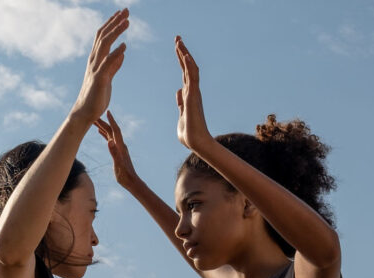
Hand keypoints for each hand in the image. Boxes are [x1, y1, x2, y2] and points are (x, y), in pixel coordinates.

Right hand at [70, 9, 128, 126]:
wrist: (85, 113)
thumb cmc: (96, 97)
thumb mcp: (108, 78)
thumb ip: (114, 66)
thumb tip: (123, 53)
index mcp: (95, 60)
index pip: (102, 37)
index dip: (111, 24)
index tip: (121, 14)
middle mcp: (93, 61)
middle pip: (104, 36)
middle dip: (115, 22)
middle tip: (126, 10)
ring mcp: (95, 69)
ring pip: (105, 45)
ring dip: (116, 32)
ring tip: (127, 22)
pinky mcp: (100, 79)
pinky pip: (108, 64)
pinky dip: (116, 54)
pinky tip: (125, 46)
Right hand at [94, 110, 140, 188]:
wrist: (131, 181)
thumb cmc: (124, 175)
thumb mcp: (118, 164)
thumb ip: (114, 152)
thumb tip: (109, 142)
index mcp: (120, 146)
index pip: (115, 130)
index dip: (111, 121)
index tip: (107, 111)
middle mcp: (120, 145)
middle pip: (111, 130)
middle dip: (104, 122)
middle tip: (94, 115)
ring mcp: (119, 148)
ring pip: (110, 134)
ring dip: (103, 127)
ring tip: (94, 121)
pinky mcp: (117, 152)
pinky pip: (110, 140)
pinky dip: (104, 134)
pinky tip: (100, 132)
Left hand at [174, 36, 212, 151]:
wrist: (196, 143)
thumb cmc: (189, 134)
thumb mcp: (181, 115)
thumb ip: (180, 103)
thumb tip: (178, 92)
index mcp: (189, 95)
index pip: (184, 74)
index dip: (181, 60)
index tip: (177, 48)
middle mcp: (193, 91)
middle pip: (187, 67)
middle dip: (182, 52)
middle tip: (177, 38)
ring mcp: (194, 93)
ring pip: (190, 69)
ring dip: (184, 54)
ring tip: (178, 41)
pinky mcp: (193, 96)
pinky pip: (192, 77)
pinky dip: (189, 65)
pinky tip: (184, 54)